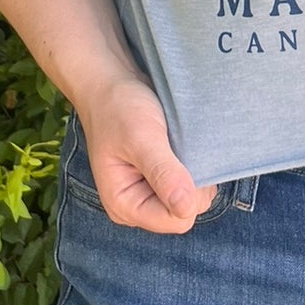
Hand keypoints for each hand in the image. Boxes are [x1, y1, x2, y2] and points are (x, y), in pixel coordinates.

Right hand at [76, 73, 217, 231]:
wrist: (110, 84)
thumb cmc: (119, 108)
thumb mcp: (142, 138)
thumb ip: (163, 173)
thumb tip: (186, 208)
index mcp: (124, 205)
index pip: (176, 221)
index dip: (190, 195)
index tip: (186, 159)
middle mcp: (136, 205)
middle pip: (185, 212)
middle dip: (193, 184)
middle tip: (182, 147)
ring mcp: (148, 193)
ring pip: (190, 197)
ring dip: (194, 172)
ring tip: (181, 144)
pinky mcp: (158, 179)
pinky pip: (187, 183)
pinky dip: (193, 166)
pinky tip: (183, 145)